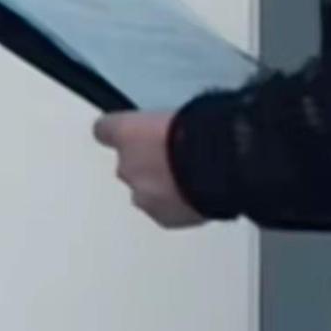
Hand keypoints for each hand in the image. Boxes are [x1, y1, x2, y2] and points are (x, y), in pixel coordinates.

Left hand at [92, 111, 210, 229]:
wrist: (226, 167)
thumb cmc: (207, 135)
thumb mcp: (187, 113)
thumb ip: (169, 124)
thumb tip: (180, 128)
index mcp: (126, 132)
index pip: (105, 129)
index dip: (122, 132)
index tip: (131, 133)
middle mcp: (127, 166)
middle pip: (128, 166)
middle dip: (148, 164)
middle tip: (176, 158)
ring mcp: (143, 196)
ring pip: (145, 191)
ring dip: (162, 186)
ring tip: (191, 179)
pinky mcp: (163, 218)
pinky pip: (165, 211)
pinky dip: (177, 205)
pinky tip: (197, 195)